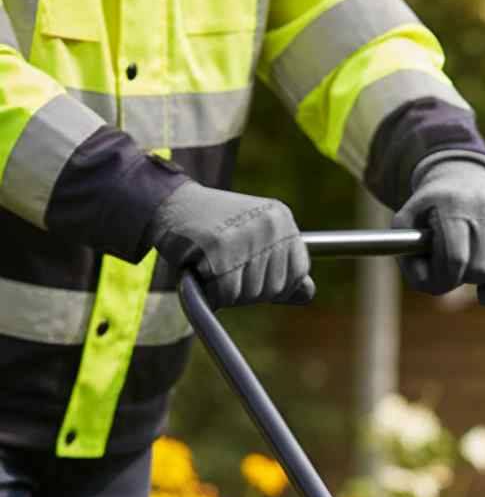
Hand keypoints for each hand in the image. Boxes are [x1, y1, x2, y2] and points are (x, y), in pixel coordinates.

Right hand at [149, 182, 313, 307]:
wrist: (165, 203)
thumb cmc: (212, 229)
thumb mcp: (255, 240)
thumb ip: (284, 266)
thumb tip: (307, 292)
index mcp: (282, 219)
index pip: (299, 275)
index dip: (274, 284)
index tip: (248, 268)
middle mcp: (270, 224)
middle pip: (275, 289)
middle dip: (248, 288)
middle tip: (224, 263)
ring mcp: (246, 235)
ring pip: (252, 294)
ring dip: (228, 290)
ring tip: (212, 262)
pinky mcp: (220, 248)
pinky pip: (227, 294)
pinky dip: (211, 292)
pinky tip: (200, 268)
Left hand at [393, 157, 484, 305]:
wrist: (461, 177)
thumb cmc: (431, 209)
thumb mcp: (406, 223)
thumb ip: (407, 255)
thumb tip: (430, 284)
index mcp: (453, 204)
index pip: (456, 259)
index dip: (448, 279)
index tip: (444, 282)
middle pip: (479, 268)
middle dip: (465, 278)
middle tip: (458, 272)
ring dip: (484, 281)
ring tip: (472, 272)